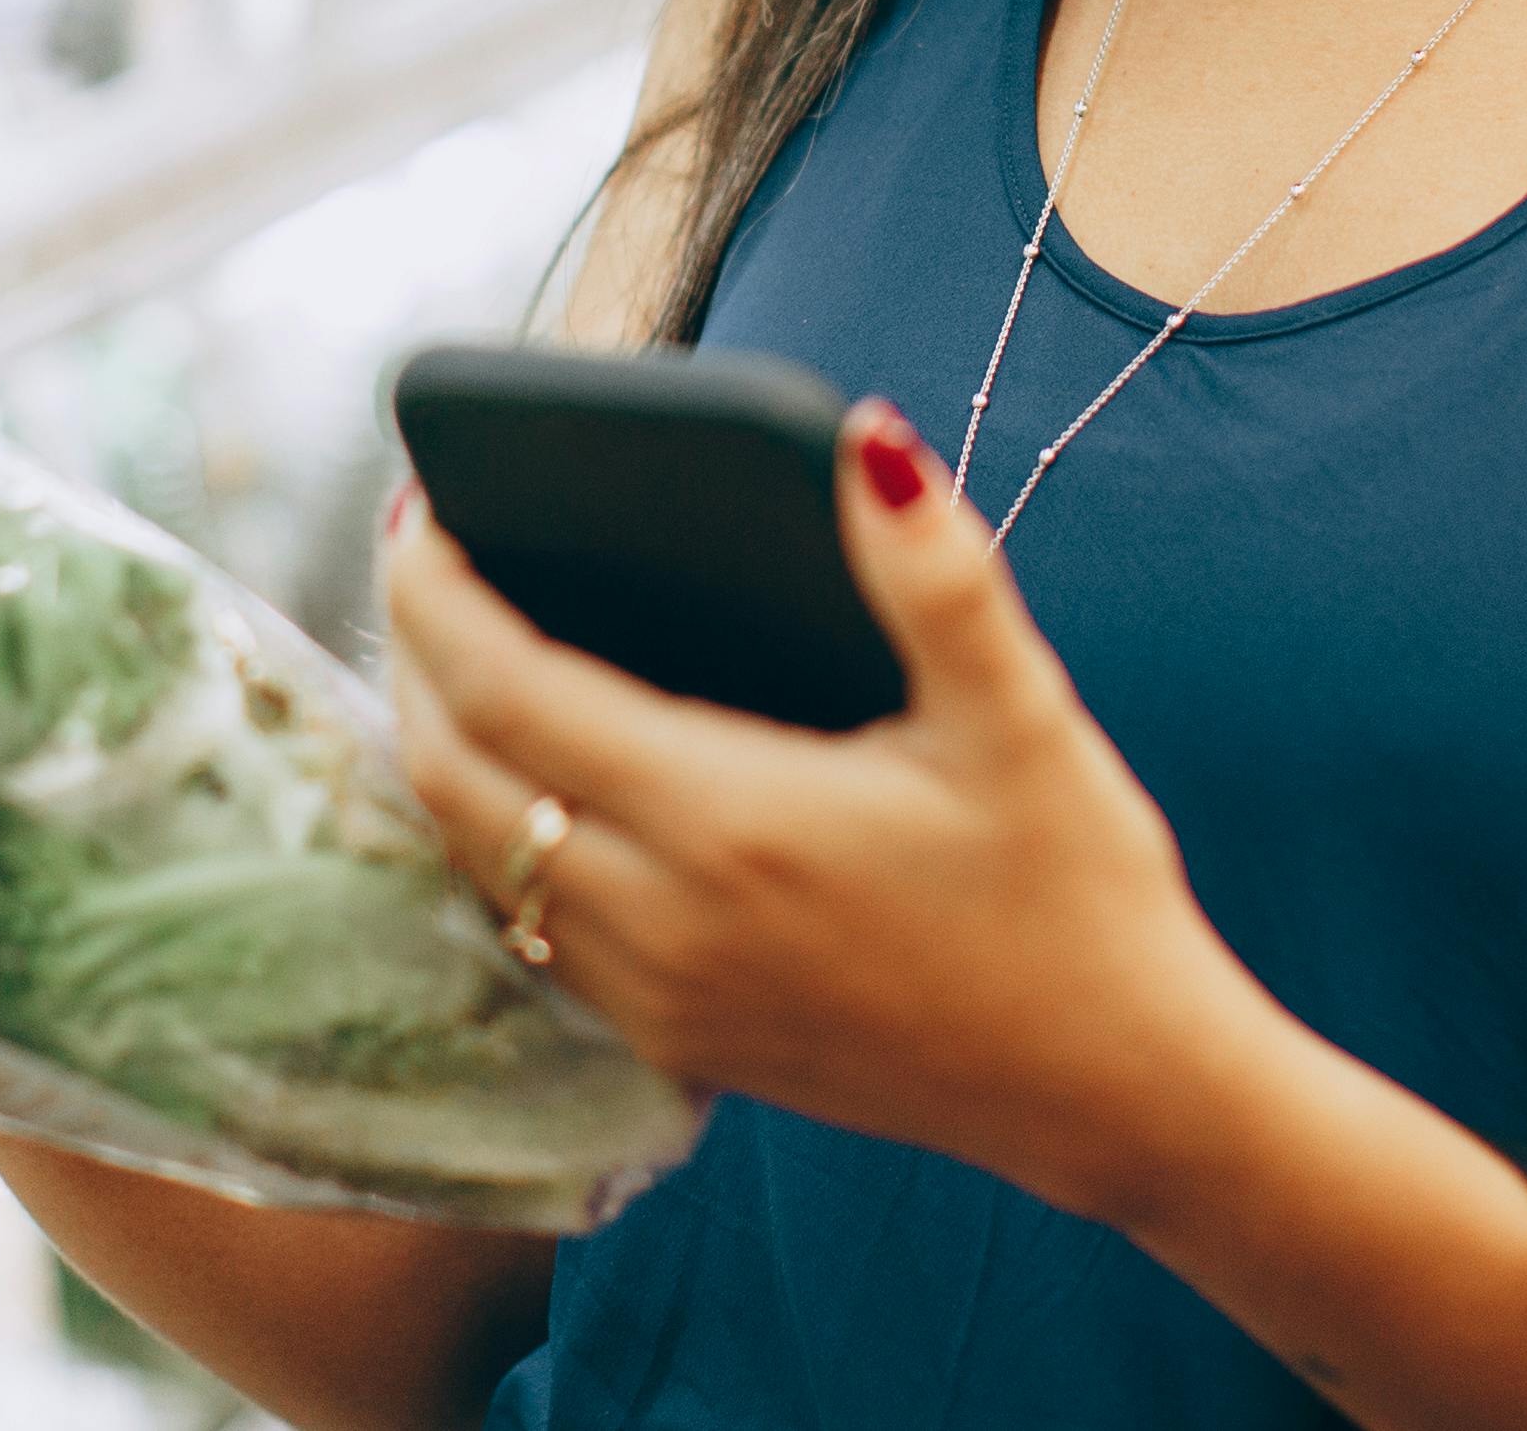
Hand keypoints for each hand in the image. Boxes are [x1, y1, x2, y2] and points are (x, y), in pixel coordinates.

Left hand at [381, 403, 1264, 1223]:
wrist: (1113, 1090)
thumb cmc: (1075, 893)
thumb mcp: (1020, 715)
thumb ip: (935, 571)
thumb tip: (866, 436)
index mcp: (731, 821)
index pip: (508, 690)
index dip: (439, 592)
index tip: (419, 504)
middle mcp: (665, 919)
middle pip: (455, 774)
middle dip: (412, 654)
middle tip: (424, 552)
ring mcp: (661, 995)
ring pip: (478, 859)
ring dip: (443, 748)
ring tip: (459, 645)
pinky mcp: (679, 1042)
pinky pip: (529, 926)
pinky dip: (496, 835)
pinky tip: (537, 775)